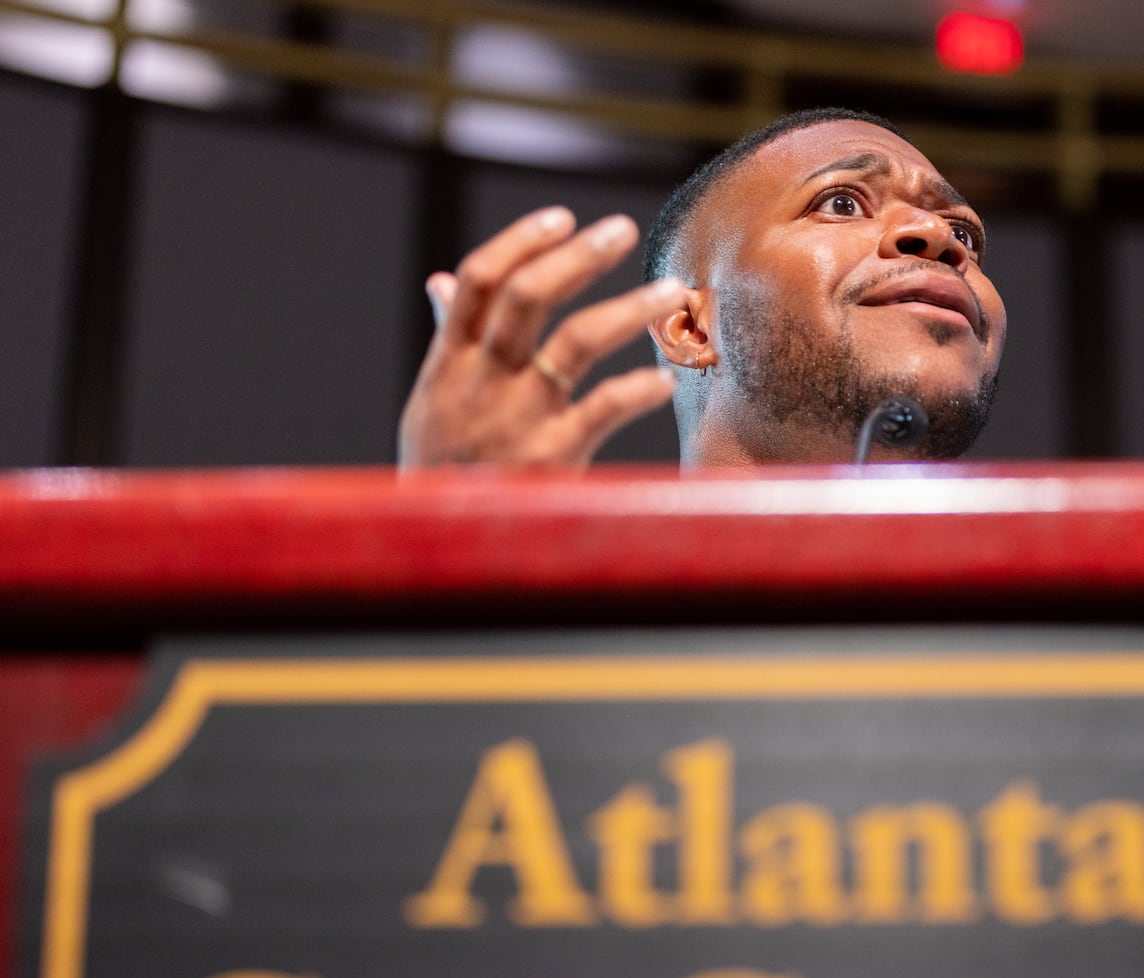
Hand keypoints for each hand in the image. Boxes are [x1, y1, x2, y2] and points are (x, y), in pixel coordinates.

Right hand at [398, 207, 686, 467]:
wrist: (438, 554)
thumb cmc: (440, 475)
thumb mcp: (430, 404)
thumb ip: (446, 340)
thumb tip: (442, 283)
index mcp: (448, 363)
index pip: (480, 281)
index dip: (522, 242)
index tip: (564, 218)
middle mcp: (481, 381)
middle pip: (527, 296)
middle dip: (578, 258)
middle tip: (624, 230)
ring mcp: (516, 418)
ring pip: (575, 341)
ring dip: (629, 310)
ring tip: (673, 293)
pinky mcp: (550, 456)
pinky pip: (602, 408)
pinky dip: (637, 389)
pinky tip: (665, 379)